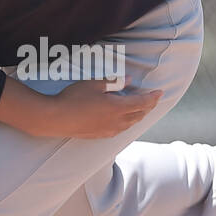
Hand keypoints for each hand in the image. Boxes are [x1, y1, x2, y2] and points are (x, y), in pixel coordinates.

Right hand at [46, 80, 162, 139]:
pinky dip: (127, 122)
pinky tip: (123, 119)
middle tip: (152, 99)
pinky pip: (120, 129)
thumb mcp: (95, 84)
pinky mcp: (100, 135)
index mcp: (118, 107)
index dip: (153, 98)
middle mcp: (117, 121)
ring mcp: (108, 130)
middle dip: (148, 106)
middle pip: (139, 115)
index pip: (142, 103)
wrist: (56, 118)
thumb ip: (114, 82)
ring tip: (140, 108)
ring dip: (138, 115)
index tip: (160, 92)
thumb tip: (129, 80)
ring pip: (130, 124)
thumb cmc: (73, 97)